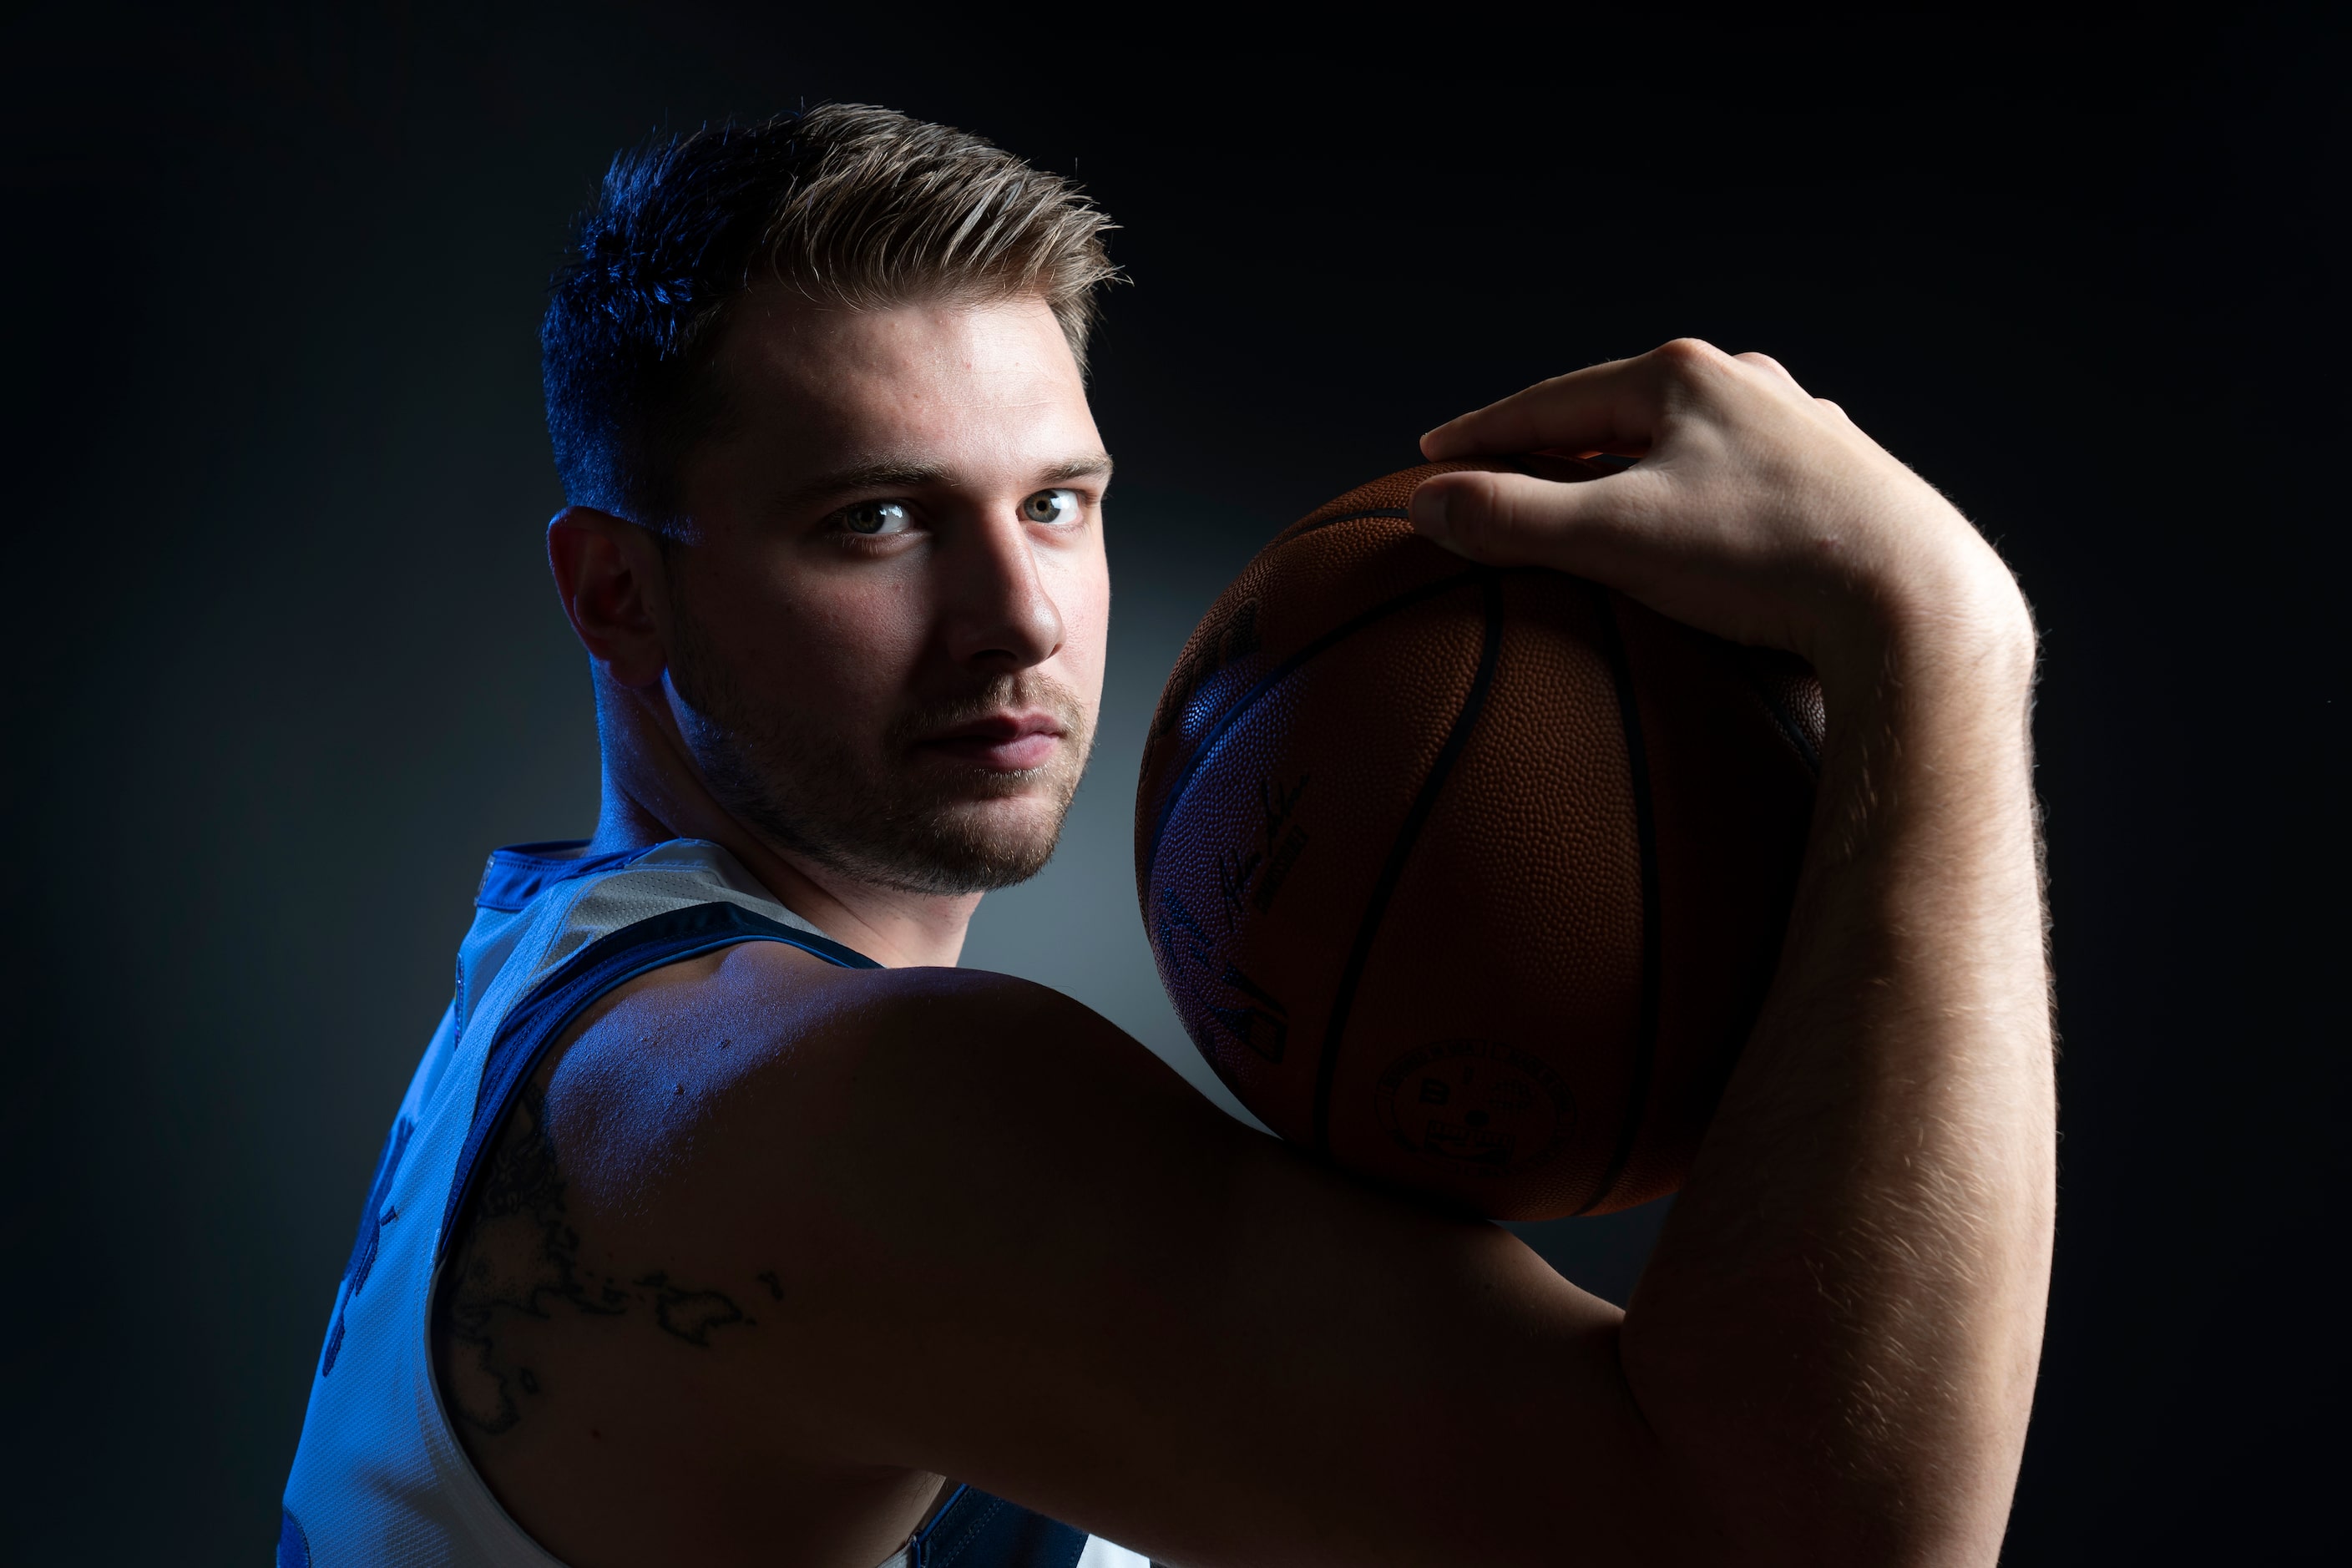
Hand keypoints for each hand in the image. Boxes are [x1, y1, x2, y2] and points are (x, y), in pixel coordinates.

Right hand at [1410, 339, 2033, 697]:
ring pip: (1692, 441)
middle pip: (1622, 411)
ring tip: (1600, 492)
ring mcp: (1805, 432)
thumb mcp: (1615, 539)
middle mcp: (1750, 386)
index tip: (1432, 455)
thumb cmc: (1763, 561)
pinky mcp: (1848, 485)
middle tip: (1505, 471)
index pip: (1552, 402)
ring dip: (1636, 465)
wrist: (1917, 601)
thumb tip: (1429, 504)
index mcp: (1685, 377)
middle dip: (1559, 442)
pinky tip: (1703, 526)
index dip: (1484, 434)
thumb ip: (1512, 521)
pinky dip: (1699, 497)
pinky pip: (1745, 480)